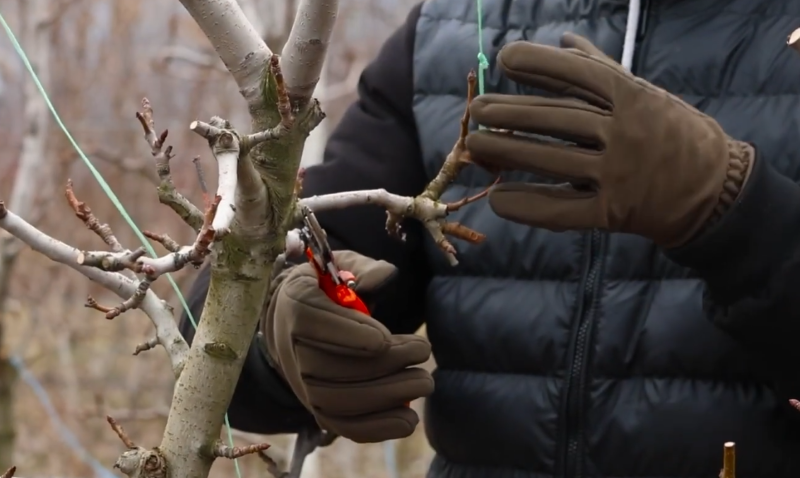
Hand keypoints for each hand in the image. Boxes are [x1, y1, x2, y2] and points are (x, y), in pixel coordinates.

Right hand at [263, 250, 432, 442]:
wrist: (296, 320)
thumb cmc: (329, 288)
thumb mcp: (343, 265)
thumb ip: (365, 269)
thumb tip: (385, 276)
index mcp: (296, 304)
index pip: (313, 323)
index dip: (350, 335)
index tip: (386, 339)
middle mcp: (291, 349)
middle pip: (329, 367)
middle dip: (384, 364)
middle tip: (423, 351)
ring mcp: (302, 383)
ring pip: (337, 400)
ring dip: (386, 396)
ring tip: (424, 381)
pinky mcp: (318, 408)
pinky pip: (343, 426)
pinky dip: (376, 429)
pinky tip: (408, 421)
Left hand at [465, 33, 753, 247]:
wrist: (715, 190)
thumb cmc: (673, 133)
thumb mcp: (645, 94)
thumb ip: (602, 69)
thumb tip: (565, 40)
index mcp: (634, 98)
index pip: (580, 75)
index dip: (540, 64)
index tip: (503, 58)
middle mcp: (627, 133)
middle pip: (558, 120)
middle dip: (511, 113)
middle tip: (476, 111)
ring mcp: (620, 175)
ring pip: (554, 161)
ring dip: (509, 153)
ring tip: (475, 145)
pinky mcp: (613, 213)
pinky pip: (564, 210)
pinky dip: (529, 205)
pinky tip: (498, 199)